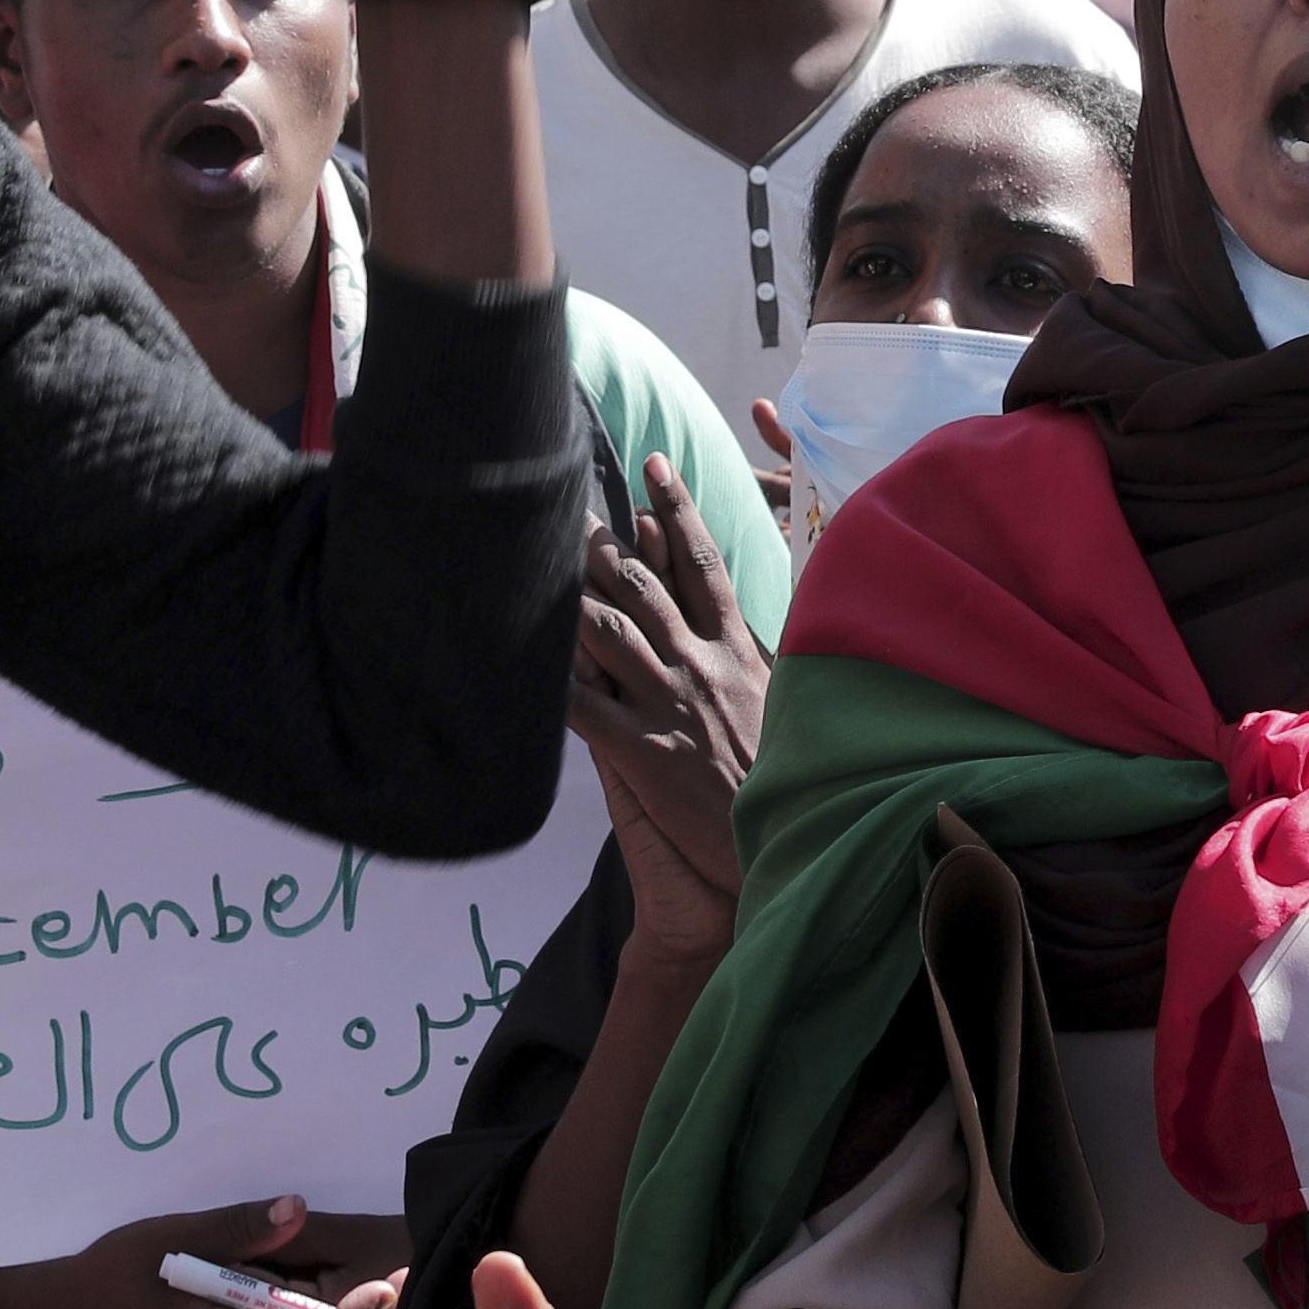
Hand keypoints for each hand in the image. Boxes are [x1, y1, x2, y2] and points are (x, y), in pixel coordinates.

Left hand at [570, 456, 766, 942]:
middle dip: (602, 542)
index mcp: (738, 650)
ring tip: (537, 561)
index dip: (678, 511)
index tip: (656, 467)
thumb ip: (755, 655)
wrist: (791, 841)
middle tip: (568, 507)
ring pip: (608, 632)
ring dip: (569, 595)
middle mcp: (702, 666)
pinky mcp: (645, 753)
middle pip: (643, 586)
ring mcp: (671, 706)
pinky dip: (550, 684)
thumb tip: (736, 617)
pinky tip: (518, 662)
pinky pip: (584, 709)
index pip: (703, 565)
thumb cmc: (784, 776)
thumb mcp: (783, 700)